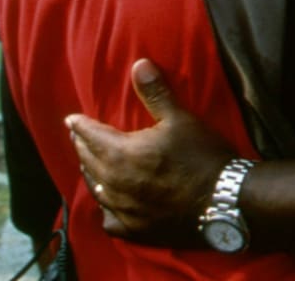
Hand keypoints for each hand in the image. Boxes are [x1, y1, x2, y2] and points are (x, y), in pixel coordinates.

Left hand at [66, 59, 233, 245]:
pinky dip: (105, 208)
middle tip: (77, 137)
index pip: (89, 135)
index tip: (70, 119)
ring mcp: (123, 210)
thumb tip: (139, 64)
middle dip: (82, 146)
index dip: (79, 125)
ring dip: (91, 173)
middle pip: (88, 161)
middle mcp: (114, 183)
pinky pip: (109, 219)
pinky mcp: (136, 230)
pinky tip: (108, 203)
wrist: (224, 200)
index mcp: (119, 154)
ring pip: (96, 189)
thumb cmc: (201, 155)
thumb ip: (155, 92)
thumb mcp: (180, 119)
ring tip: (89, 164)